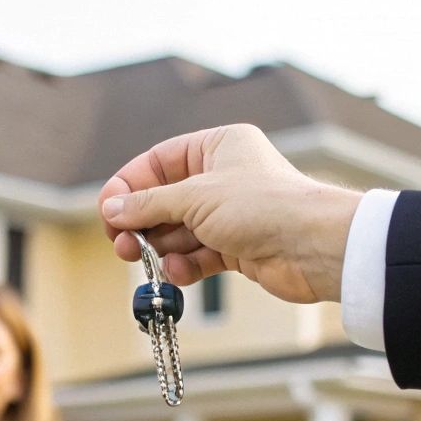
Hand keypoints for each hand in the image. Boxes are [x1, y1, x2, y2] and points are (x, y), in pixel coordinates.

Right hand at [99, 124, 361, 303]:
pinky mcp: (238, 248)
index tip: (106, 211)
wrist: (314, 248)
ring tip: (145, 260)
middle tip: (121, 244)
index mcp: (218, 146)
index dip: (129, 185)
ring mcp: (230, 214)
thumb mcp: (196, 197)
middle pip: (164, 199)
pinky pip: (198, 255)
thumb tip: (112, 209)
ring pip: (179, 231)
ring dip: (161, 248)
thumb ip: (149, 204)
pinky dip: (184, 265)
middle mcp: (223, 177)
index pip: (158, 162)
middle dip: (141, 223)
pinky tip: (178, 273)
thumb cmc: (264, 207)